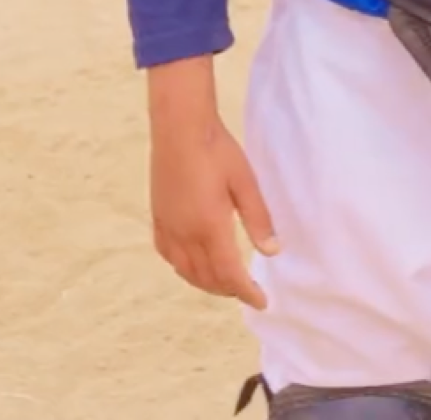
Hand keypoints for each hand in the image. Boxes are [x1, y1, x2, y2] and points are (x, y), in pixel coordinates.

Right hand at [148, 80, 276, 308]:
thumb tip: (272, 252)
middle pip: (207, 278)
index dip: (246, 293)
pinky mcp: (158, 218)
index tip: (262, 302)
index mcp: (209, 227)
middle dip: (229, 290)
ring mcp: (168, 227)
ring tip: (225, 284)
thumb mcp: (245, 183)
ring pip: (185, 271)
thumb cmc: (217, 151)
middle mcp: (185, 234)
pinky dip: (184, 268)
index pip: (230, 274)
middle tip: (248, 292)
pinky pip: (169, 255)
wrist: (179, 128)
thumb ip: (258, 220)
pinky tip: (193, 265)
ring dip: (206, 283)